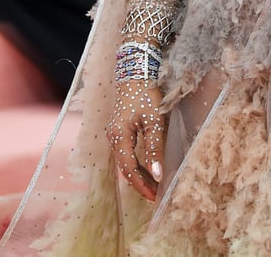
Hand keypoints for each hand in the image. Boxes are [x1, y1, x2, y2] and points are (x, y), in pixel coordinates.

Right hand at [106, 80, 165, 200]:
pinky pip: (126, 153)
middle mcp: (113, 138)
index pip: (129, 170)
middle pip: (125, 168)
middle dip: (140, 183)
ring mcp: (114, 134)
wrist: (135, 73)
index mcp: (119, 137)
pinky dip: (136, 163)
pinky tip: (147, 167)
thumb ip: (155, 148)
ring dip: (138, 174)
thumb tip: (157, 175)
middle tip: (156, 195)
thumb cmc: (145, 94)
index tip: (154, 197)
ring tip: (154, 185)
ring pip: (125, 161)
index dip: (141, 186)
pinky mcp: (118, 130)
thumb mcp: (154, 121)